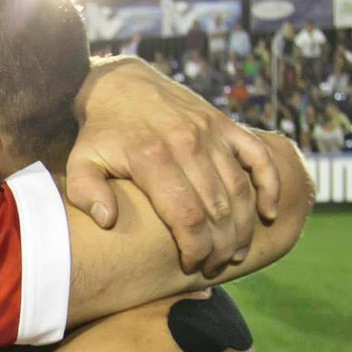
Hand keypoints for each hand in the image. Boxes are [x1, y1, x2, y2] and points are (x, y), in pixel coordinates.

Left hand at [66, 57, 279, 275]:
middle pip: (217, 209)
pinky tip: (269, 213)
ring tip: (236, 253)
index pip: (186, 216)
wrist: (121, 84)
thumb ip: (86, 191)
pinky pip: (259, 156)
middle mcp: (187, 144)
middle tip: (215, 267)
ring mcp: (211, 132)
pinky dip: (270, 185)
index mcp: (152, 158)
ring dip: (243, 227)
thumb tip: (107, 220)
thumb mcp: (81, 160)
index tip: (190, 266)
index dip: (195, 248)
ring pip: (239, 189)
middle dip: (220, 247)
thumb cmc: (100, 132)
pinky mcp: (225, 123)